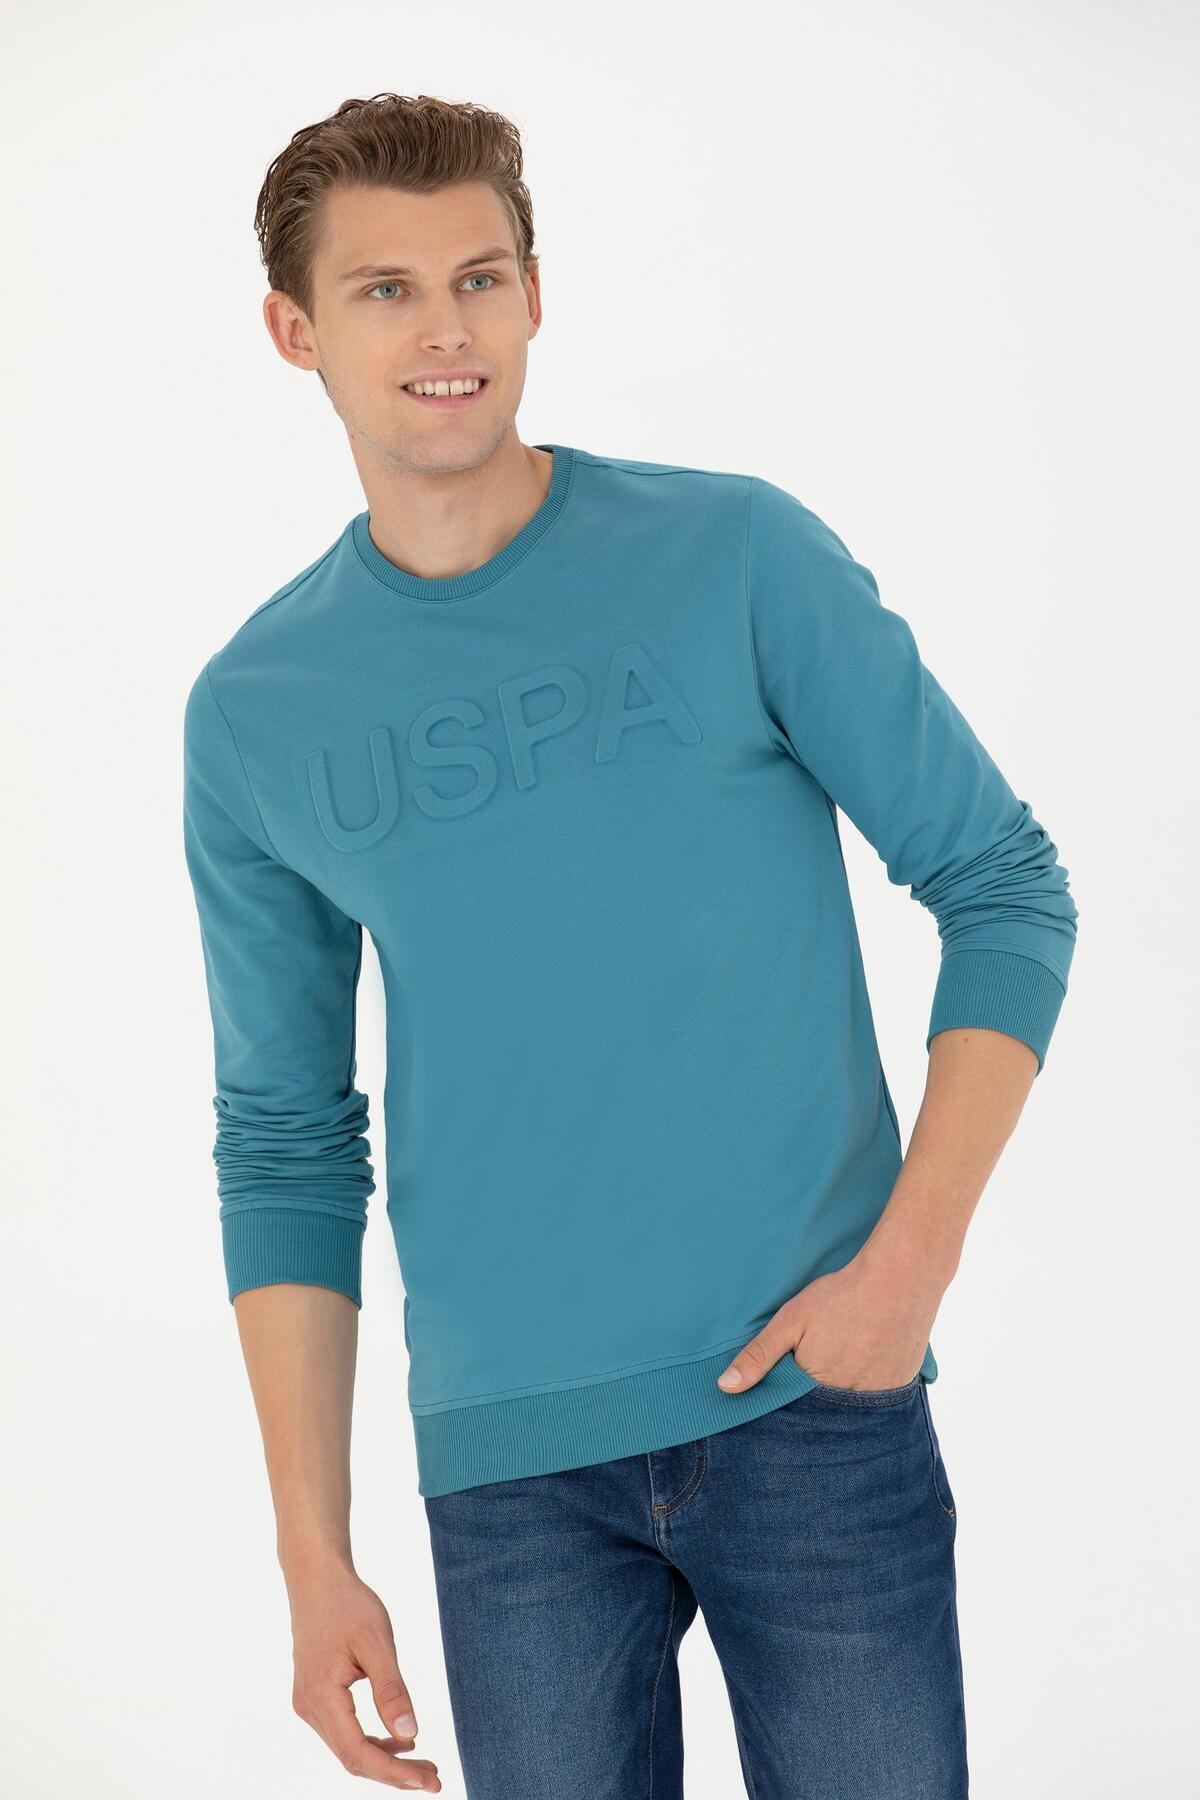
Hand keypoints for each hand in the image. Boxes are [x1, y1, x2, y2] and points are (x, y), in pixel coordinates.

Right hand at [285, 1556, 440, 1790]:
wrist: (316, 1578)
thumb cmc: (348, 1604)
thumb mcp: (377, 1642)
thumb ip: (392, 1690)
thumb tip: (410, 1735)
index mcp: (321, 1696)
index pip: (357, 1753)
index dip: (394, 1774)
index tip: (428, 1782)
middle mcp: (309, 1708)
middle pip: (353, 1758)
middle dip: (394, 1773)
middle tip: (435, 1778)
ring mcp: (309, 1704)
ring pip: (348, 1748)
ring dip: (385, 1759)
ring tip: (424, 1762)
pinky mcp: (316, 1697)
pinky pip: (344, 1732)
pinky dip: (372, 1741)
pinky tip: (399, 1739)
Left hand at [715, 1246, 942, 1393]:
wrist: (900, 1278)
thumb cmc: (841, 1297)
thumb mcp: (791, 1321)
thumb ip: (759, 1355)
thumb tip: (725, 1387)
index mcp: (817, 1389)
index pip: (792, 1409)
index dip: (787, 1393)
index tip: (788, 1375)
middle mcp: (849, 1403)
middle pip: (822, 1410)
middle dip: (815, 1395)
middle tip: (822, 1356)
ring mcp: (879, 1397)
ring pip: (851, 1406)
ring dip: (842, 1390)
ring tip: (844, 1355)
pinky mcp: (901, 1386)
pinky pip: (878, 1398)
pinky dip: (868, 1384)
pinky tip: (866, 1358)